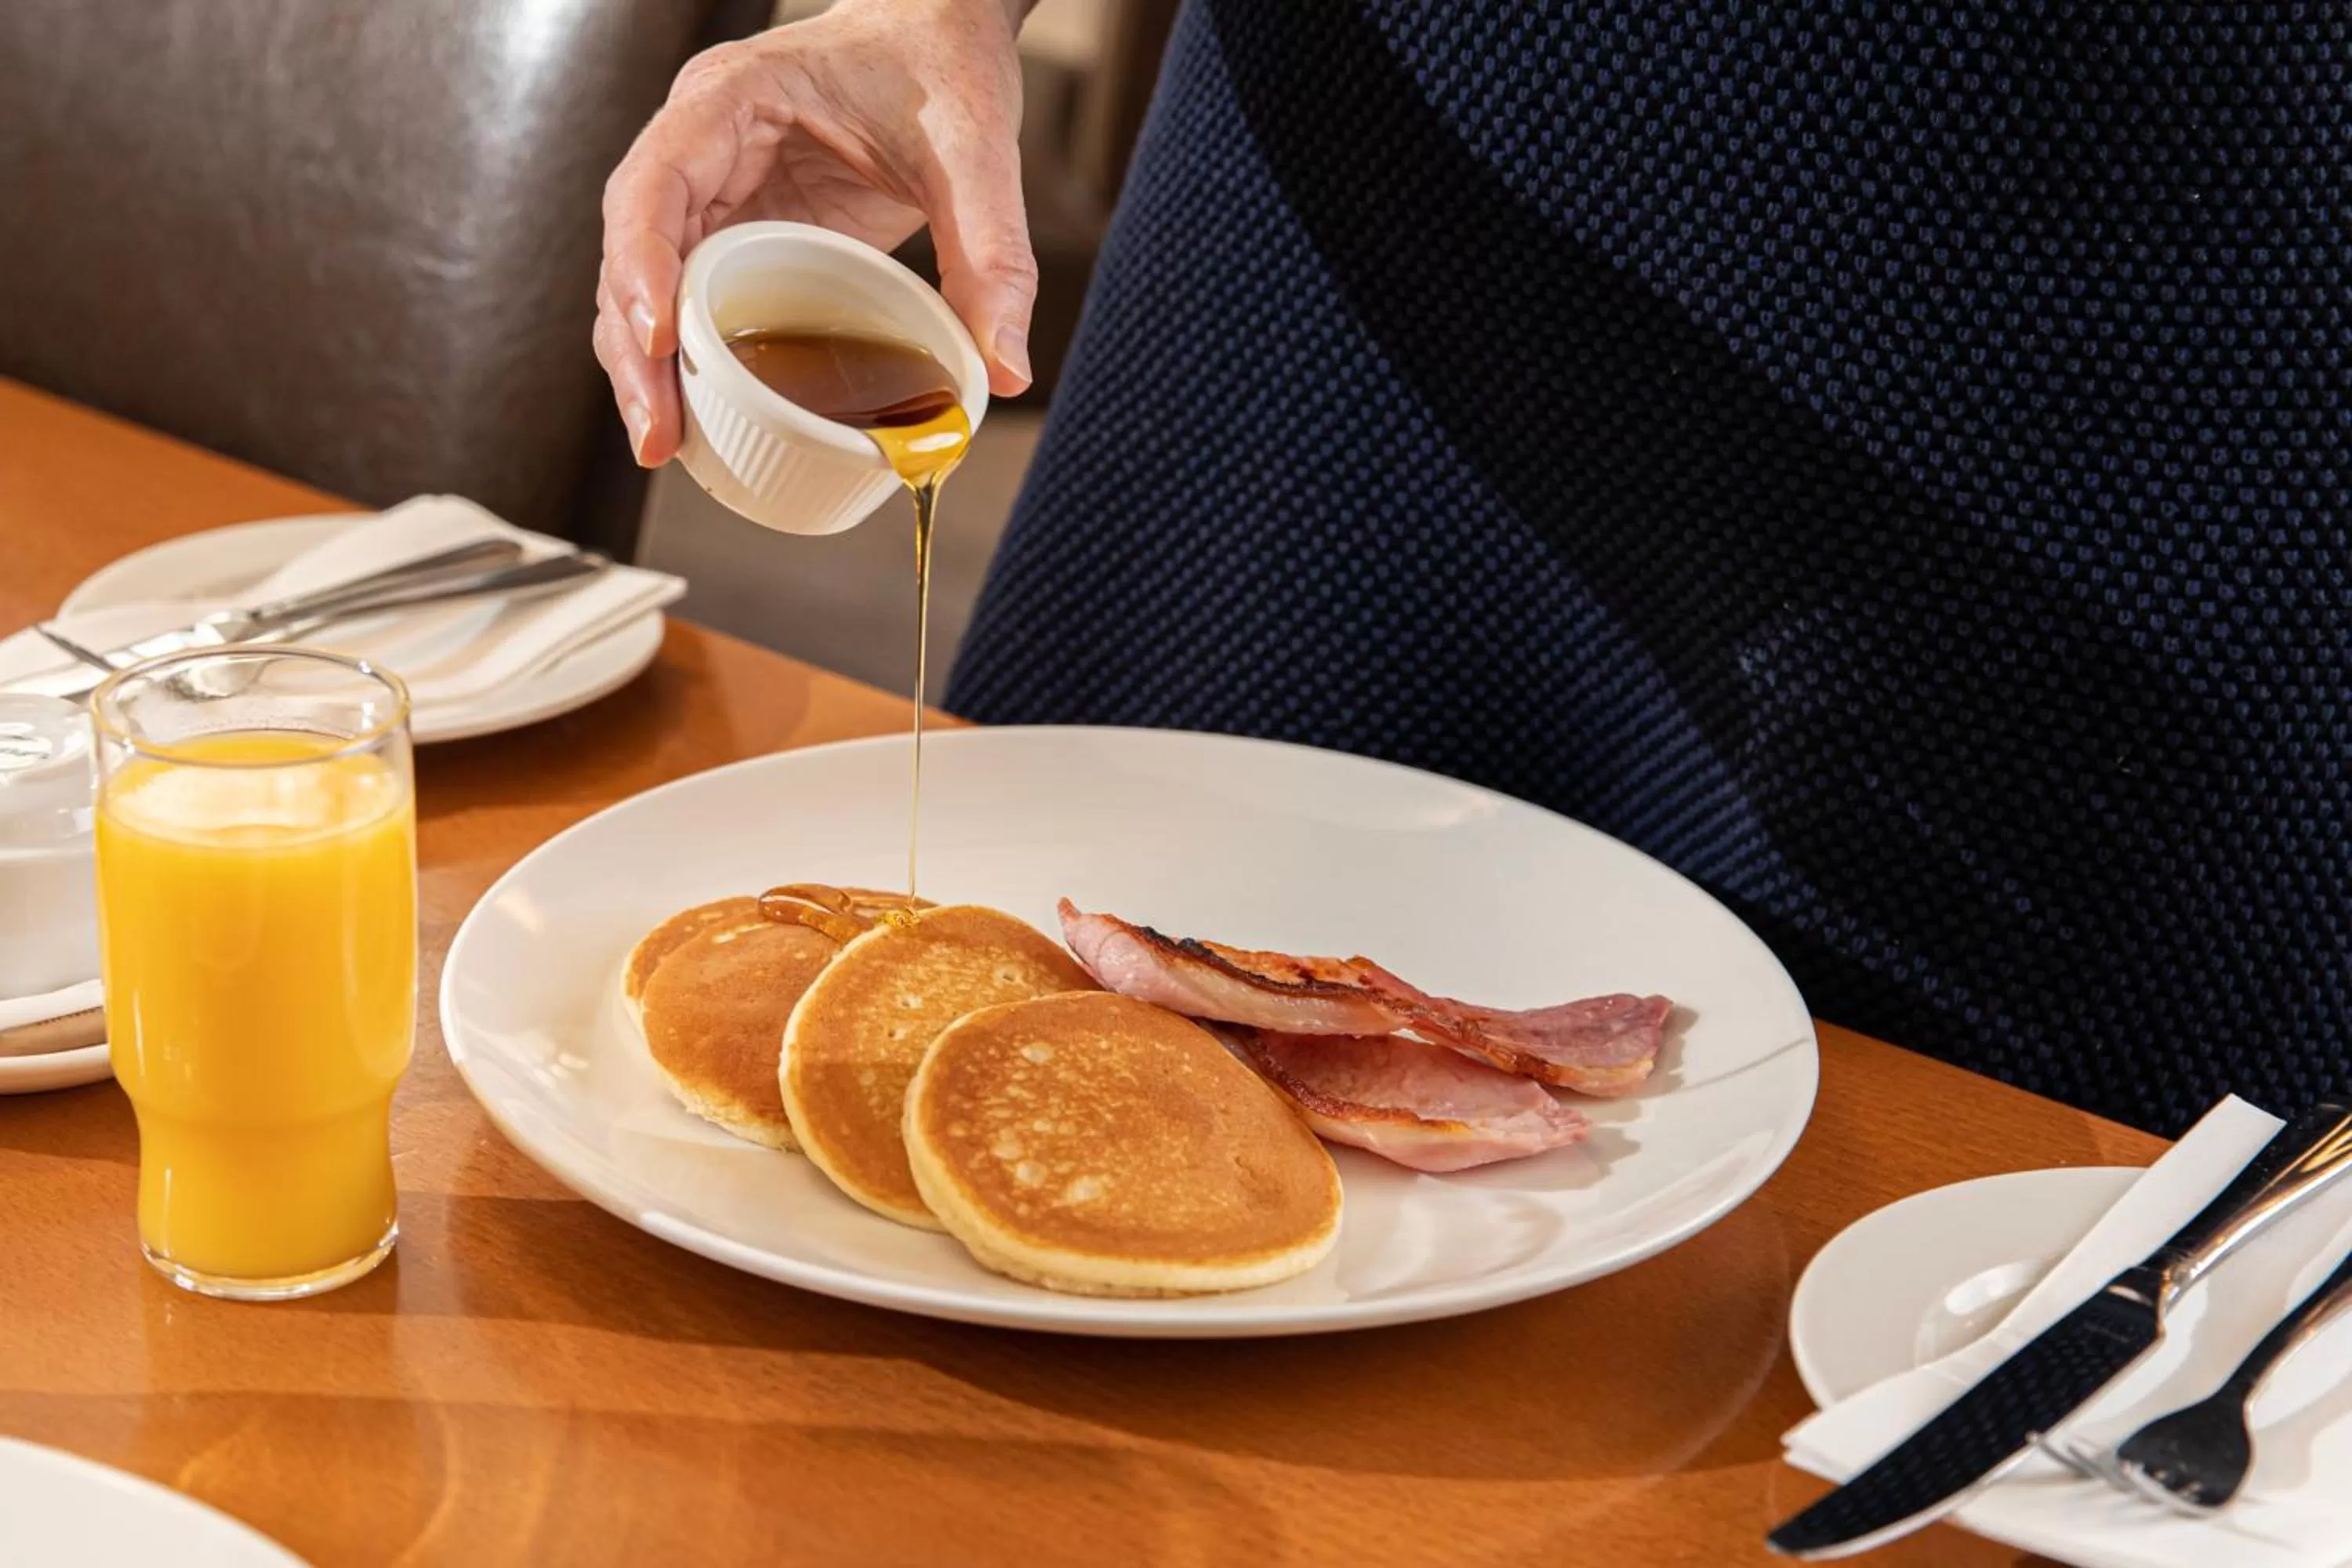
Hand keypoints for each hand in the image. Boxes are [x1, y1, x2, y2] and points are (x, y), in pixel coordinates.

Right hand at [596, 0, 1034, 466]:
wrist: (940, 35)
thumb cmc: (940, 67)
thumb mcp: (976, 153)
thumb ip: (994, 256)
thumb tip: (1008, 373)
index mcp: (729, 100)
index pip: (653, 183)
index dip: (640, 264)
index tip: (658, 341)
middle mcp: (699, 145)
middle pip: (630, 249)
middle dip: (635, 348)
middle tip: (657, 438)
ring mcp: (712, 191)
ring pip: (646, 283)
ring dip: (648, 366)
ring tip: (666, 447)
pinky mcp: (738, 230)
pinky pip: (692, 295)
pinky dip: (688, 357)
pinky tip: (696, 420)